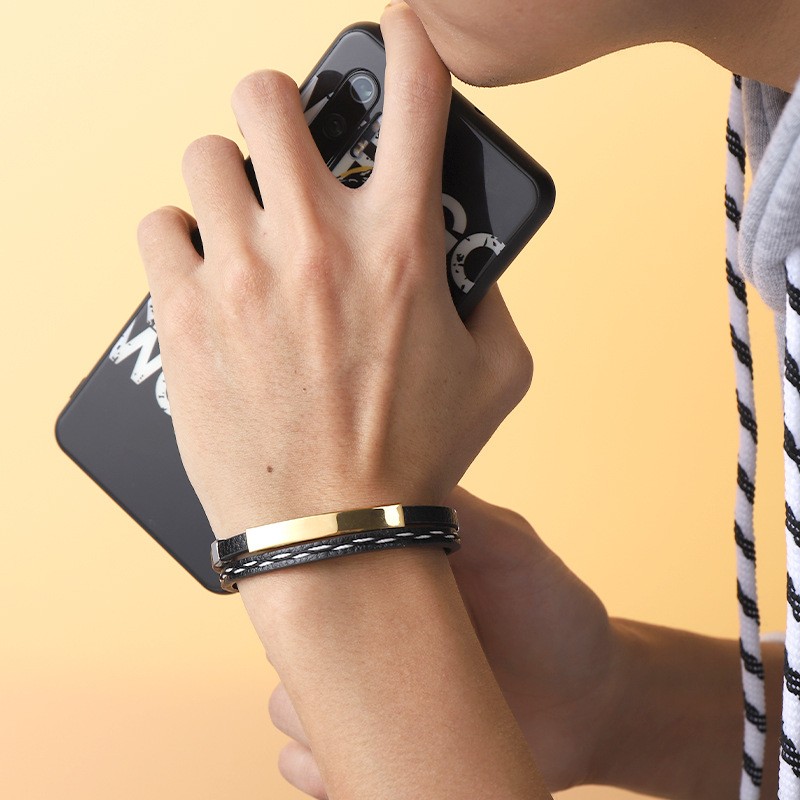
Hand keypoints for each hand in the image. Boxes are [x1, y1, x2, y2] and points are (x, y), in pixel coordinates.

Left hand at [135, 3, 532, 539]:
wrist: (336, 528)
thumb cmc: (419, 455)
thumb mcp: (498, 375)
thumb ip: (492, 299)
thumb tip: (470, 258)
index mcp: (400, 246)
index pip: (414, 98)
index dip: (406, 45)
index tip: (395, 33)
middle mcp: (316, 242)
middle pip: (266, 96)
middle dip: (276, 106)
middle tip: (284, 146)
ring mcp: (243, 274)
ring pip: (203, 154)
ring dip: (225, 177)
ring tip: (242, 223)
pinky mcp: (185, 314)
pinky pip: (158, 227)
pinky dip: (179, 239)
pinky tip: (204, 274)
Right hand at [269, 485, 621, 796]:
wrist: (589, 704)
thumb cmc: (553, 613)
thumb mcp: (514, 547)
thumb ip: (460, 510)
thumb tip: (392, 468)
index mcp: (378, 578)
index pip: (303, 570)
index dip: (300, 582)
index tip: (322, 595)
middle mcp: (361, 632)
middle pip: (285, 641)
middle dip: (304, 657)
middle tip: (361, 668)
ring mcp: (366, 694)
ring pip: (286, 707)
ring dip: (314, 718)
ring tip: (381, 719)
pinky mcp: (375, 750)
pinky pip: (308, 765)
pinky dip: (321, 770)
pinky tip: (371, 763)